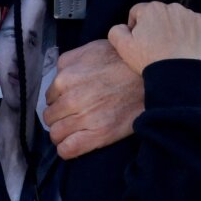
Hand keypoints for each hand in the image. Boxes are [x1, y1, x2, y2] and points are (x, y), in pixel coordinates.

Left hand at [43, 39, 142, 158]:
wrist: (151, 75)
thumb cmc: (122, 60)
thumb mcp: (90, 50)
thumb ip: (68, 61)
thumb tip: (59, 76)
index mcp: (65, 77)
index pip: (49, 99)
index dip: (59, 101)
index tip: (71, 102)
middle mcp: (70, 98)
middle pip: (50, 117)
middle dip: (60, 117)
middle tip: (76, 115)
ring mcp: (84, 118)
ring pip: (56, 134)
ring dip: (63, 133)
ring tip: (78, 130)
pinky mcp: (98, 135)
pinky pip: (67, 150)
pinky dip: (67, 149)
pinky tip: (76, 143)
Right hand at [107, 2, 200, 74]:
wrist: (179, 76)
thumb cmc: (150, 60)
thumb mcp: (123, 48)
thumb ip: (116, 31)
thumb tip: (122, 26)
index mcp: (151, 9)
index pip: (139, 12)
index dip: (136, 26)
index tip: (141, 42)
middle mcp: (172, 7)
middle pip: (160, 14)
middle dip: (157, 26)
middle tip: (158, 47)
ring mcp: (192, 15)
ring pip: (180, 19)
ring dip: (176, 29)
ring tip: (174, 49)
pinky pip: (197, 26)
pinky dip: (193, 34)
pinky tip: (188, 49)